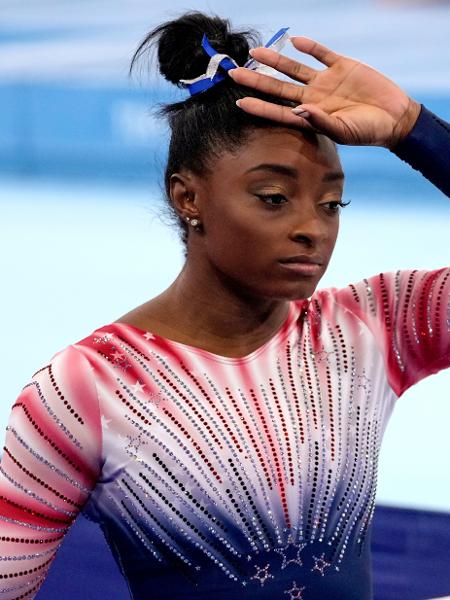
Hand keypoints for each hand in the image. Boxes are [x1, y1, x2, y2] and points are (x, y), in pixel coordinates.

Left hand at [229, 37, 421, 148]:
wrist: (394, 118)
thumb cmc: (368, 131)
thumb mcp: (344, 131)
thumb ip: (321, 122)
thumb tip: (299, 110)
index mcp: (311, 116)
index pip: (278, 111)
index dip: (259, 107)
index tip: (238, 102)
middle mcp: (313, 98)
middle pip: (279, 88)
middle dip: (257, 81)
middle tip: (234, 73)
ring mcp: (326, 82)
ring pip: (295, 69)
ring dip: (276, 61)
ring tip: (256, 52)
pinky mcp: (342, 66)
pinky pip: (322, 54)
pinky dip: (310, 47)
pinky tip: (294, 41)